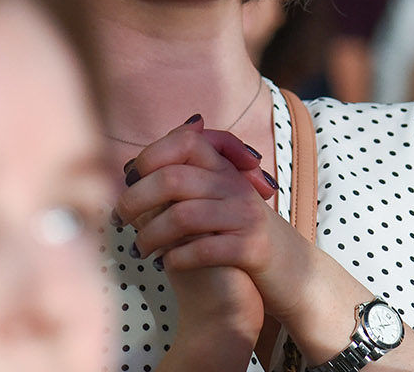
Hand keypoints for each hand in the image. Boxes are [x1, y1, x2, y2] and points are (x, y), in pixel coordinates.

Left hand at [116, 118, 277, 358]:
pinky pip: (204, 249)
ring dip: (151, 235)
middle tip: (121, 219)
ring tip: (140, 249)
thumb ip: (183, 179)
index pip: (185, 142)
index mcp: (224, 170)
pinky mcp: (252, 249)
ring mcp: (246, 217)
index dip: (151, 156)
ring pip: (183, 216)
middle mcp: (236, 186)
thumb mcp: (217, 199)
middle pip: (173, 180)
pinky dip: (177, 257)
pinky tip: (168, 263)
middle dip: (136, 200)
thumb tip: (129, 167)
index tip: (130, 180)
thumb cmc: (240, 235)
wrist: (292, 271)